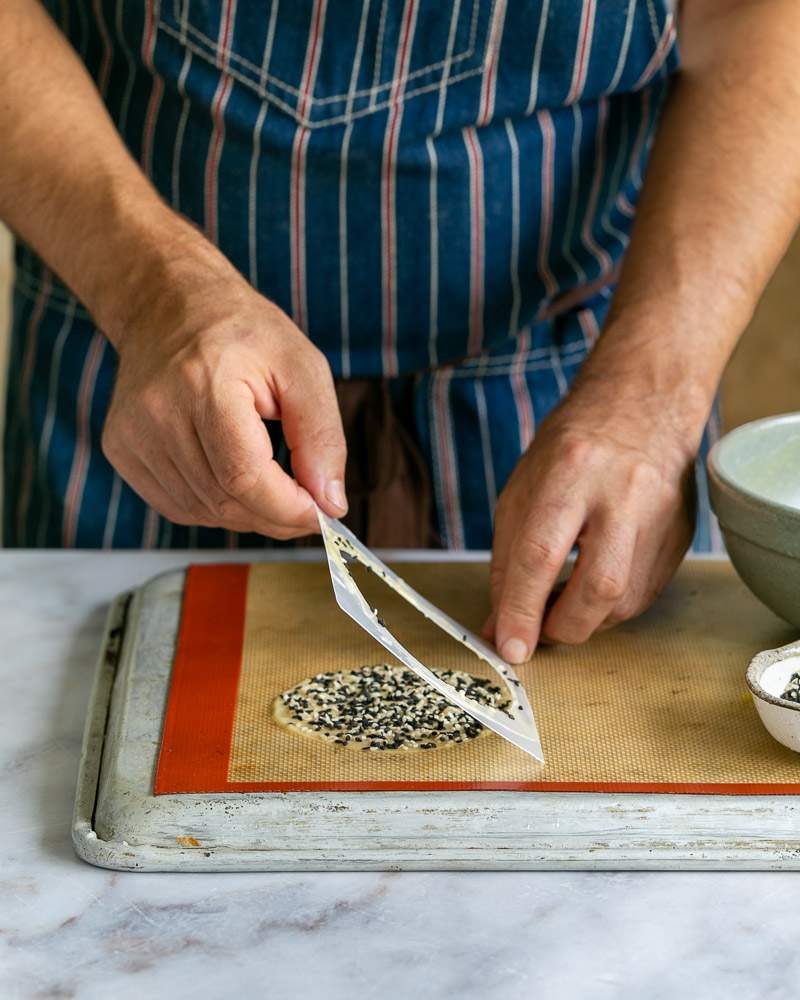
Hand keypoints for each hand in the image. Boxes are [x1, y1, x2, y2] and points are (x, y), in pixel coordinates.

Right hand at [102, 257, 346, 537]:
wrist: (169, 305)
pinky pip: (177, 506)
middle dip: (276, 516)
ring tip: (272, 484)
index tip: (322, 512)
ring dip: (248, 513)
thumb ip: (321, 437)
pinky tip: (233, 479)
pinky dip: (215, 507)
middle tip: (307, 505)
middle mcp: (158, 412)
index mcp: (205, 384)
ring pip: (202, 511)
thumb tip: (330, 502)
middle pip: (224, 501)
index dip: (289, 509)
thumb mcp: (302, 368)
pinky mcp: (121, 449)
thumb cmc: (242, 332)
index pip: (245, 477)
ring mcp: (132, 434)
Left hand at [485, 378, 699, 661]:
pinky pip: (643, 596)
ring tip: (561, 605)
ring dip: (585, 621)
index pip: (540, 554)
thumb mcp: (521, 493)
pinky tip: (590, 591)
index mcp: (571, 471)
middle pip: (597, 587)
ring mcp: (660, 516)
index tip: (509, 648)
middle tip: (537, 632)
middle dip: (562, 628)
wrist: (642, 408)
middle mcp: (623, 493)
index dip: (521, 610)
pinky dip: (609, 608)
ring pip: (624, 601)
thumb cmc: (572, 450)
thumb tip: (498, 628)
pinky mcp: (680, 538)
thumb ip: (507, 563)